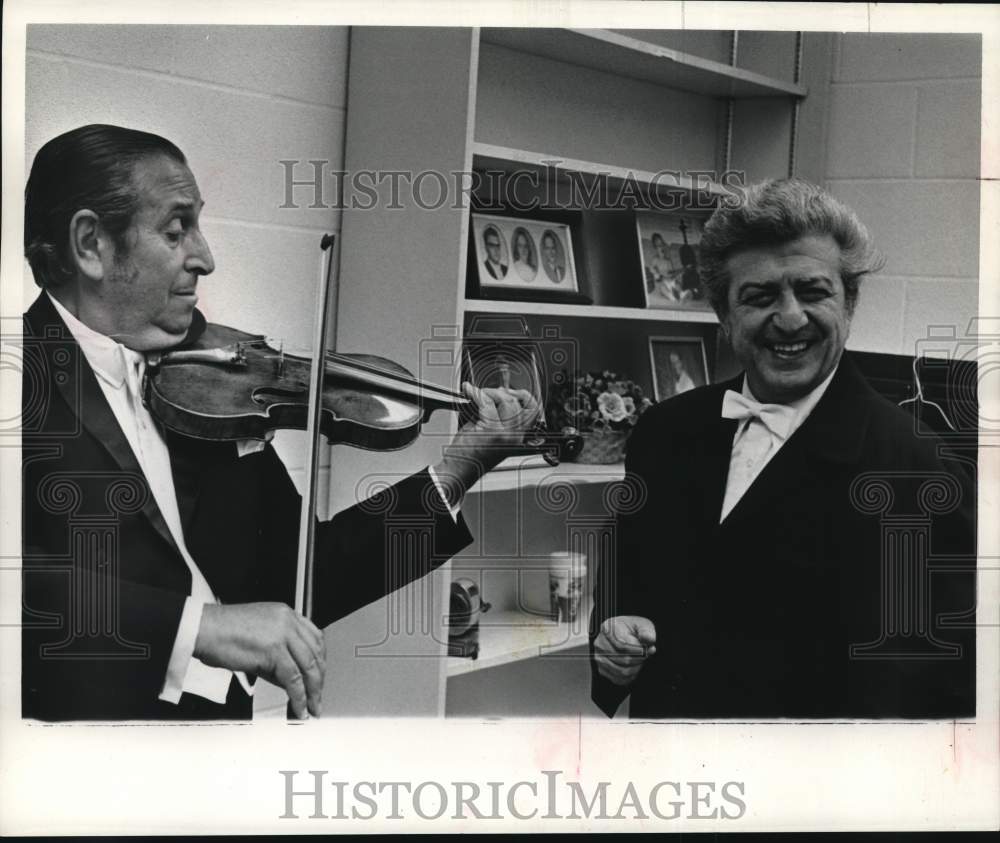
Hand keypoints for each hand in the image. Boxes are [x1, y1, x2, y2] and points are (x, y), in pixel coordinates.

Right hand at [194, 602, 325, 718]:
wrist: (201, 628)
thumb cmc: (221, 633)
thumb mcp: (258, 637)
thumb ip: (278, 653)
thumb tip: (290, 678)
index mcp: (285, 614)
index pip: (315, 637)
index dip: (320, 660)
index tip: (319, 677)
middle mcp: (288, 621)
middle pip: (316, 653)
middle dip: (319, 679)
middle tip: (317, 698)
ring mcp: (282, 634)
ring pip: (308, 667)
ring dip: (312, 692)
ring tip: (311, 708)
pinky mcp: (274, 651)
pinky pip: (293, 679)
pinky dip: (299, 697)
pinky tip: (299, 708)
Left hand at [432, 382, 539, 503]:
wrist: (458, 472)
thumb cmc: (470, 456)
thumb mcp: (489, 435)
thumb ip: (497, 416)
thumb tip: (496, 394)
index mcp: (517, 439)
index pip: (534, 411)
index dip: (524, 396)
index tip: (510, 390)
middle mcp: (514, 437)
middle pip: (519, 402)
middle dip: (502, 391)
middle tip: (486, 393)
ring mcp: (504, 434)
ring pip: (505, 399)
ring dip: (489, 392)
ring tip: (477, 395)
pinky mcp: (490, 431)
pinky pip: (486, 402)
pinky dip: (475, 393)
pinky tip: (469, 391)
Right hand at [594, 615, 656, 685]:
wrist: (622, 634)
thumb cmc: (632, 629)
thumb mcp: (642, 625)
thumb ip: (646, 631)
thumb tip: (648, 638)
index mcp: (608, 629)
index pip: (624, 646)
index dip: (640, 651)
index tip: (649, 649)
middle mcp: (599, 643)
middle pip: (624, 659)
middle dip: (639, 660)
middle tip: (646, 655)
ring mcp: (599, 657)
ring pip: (622, 671)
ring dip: (636, 668)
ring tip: (641, 660)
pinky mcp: (602, 669)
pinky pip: (619, 679)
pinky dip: (630, 676)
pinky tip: (634, 666)